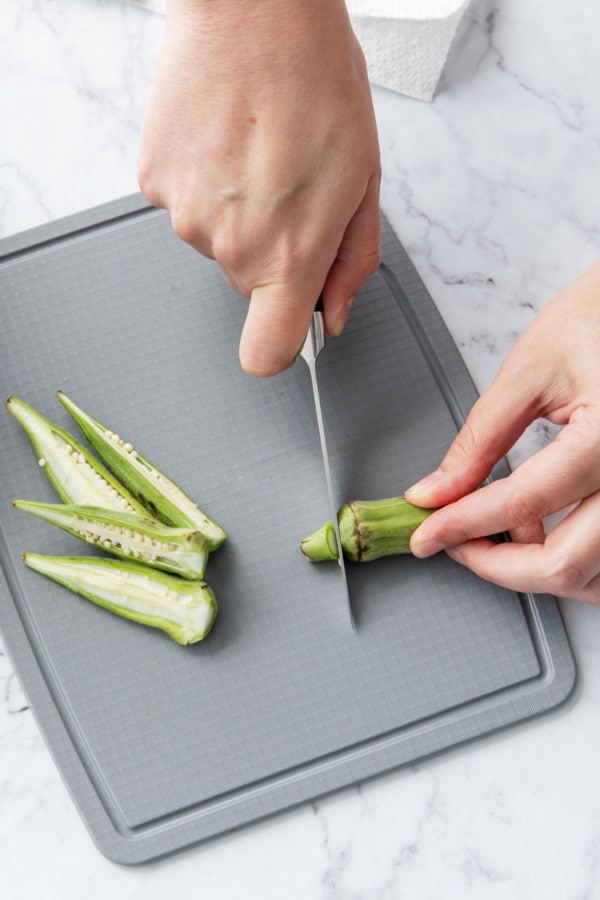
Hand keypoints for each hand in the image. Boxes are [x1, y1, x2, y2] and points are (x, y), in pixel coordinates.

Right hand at [138, 0, 381, 375]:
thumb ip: (351, 261)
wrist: (250, 6)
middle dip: (275, 249)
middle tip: (292, 186)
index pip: (267, 352)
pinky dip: (208, 183)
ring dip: (241, 210)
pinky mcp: (154, 184)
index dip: (280, 347)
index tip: (289, 330)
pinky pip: (188, 205)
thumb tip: (331, 312)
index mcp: (289, 250)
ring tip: (258, 149)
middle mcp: (230, 244)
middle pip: (252, 283)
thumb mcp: (362, 177)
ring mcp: (184, 215)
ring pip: (219, 242)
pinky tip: (225, 140)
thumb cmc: (315, 77)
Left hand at [406, 260, 599, 604]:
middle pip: (567, 564)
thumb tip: (436, 491)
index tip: (427, 534)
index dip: (461, 526)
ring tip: (496, 541)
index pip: (522, 504)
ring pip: (597, 579)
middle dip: (499, 567)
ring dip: (541, 575)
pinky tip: (543, 536)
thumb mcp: (530, 370)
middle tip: (456, 545)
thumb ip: (480, 439)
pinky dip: (575, 563)